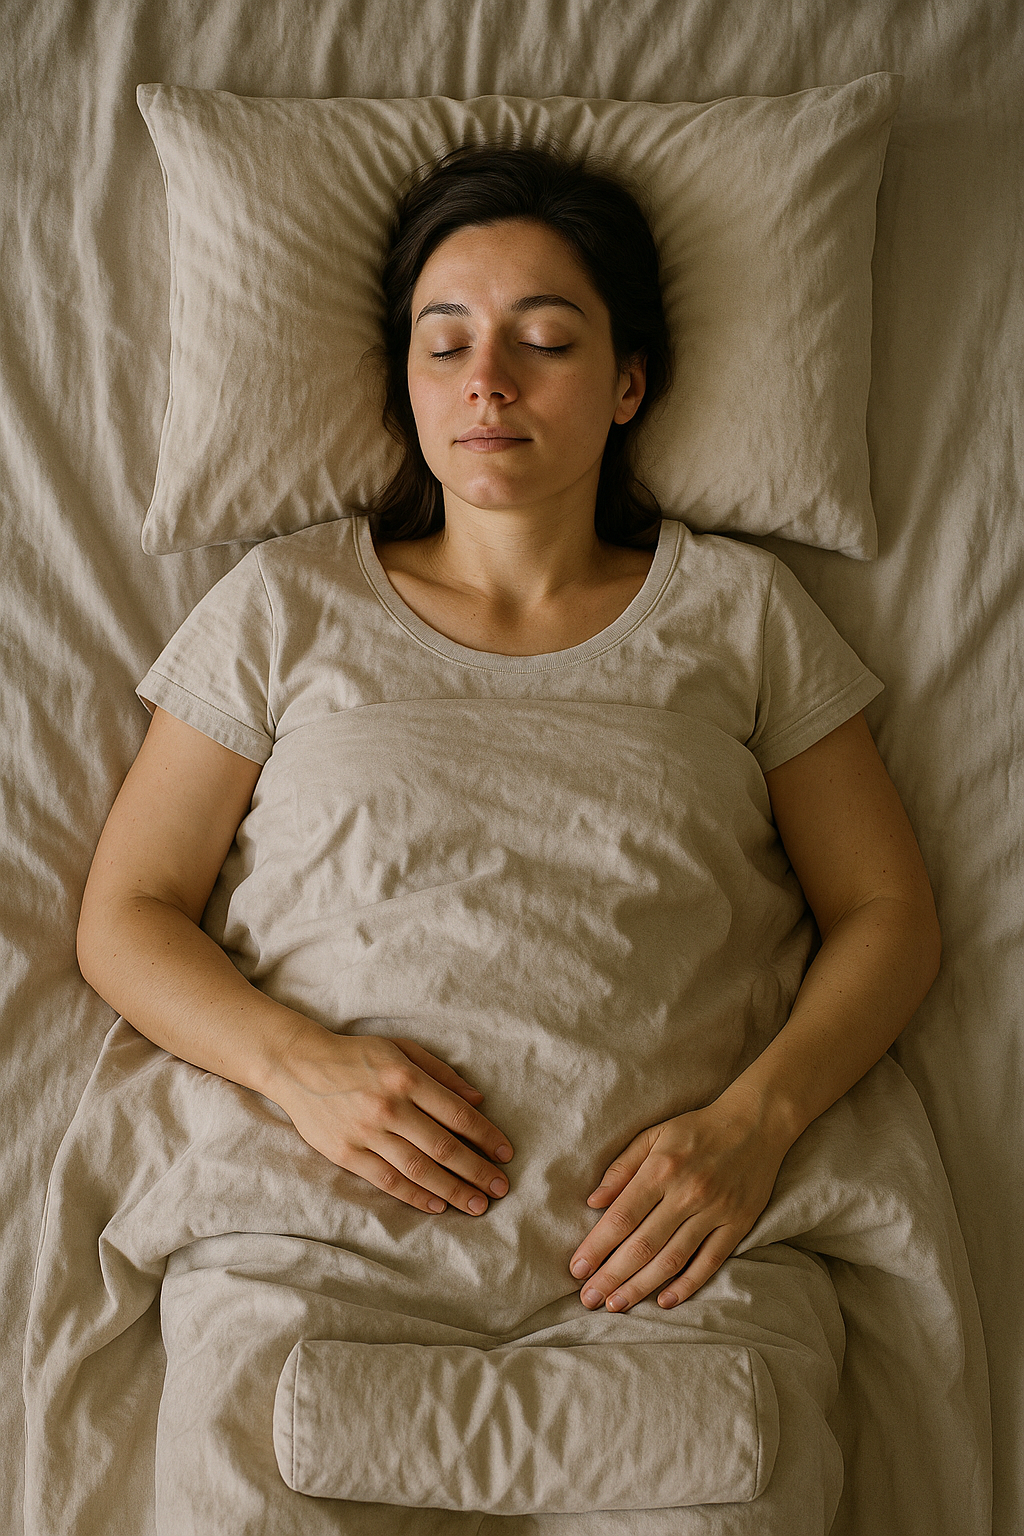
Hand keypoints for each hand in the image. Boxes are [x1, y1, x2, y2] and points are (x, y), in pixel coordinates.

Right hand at [273, 1031, 513, 1217]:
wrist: (299, 1064)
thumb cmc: (358, 1055)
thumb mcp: (401, 1049)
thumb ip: (441, 1074)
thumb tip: (478, 1102)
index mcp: (406, 1077)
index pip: (456, 1114)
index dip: (486, 1137)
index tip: (505, 1154)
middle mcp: (388, 1106)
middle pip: (443, 1147)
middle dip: (477, 1171)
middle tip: (500, 1189)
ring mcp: (365, 1132)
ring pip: (419, 1169)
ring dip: (453, 1190)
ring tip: (477, 1205)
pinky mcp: (345, 1153)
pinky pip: (387, 1181)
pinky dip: (415, 1196)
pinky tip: (438, 1206)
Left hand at [568, 1089, 788, 1311]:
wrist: (756, 1123)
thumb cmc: (696, 1129)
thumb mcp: (654, 1134)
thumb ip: (622, 1167)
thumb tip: (593, 1202)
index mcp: (662, 1168)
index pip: (622, 1217)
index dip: (597, 1246)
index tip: (577, 1269)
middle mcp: (687, 1192)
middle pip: (643, 1245)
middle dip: (612, 1276)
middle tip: (589, 1299)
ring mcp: (715, 1211)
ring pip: (673, 1259)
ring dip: (642, 1286)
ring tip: (616, 1305)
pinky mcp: (739, 1224)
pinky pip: (710, 1261)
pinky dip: (688, 1285)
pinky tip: (665, 1301)